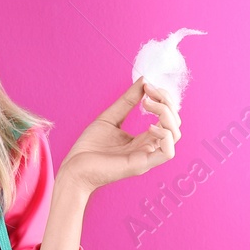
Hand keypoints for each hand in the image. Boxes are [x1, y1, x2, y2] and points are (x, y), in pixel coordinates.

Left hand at [57, 77, 181, 190]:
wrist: (74, 168)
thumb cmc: (89, 147)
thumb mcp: (110, 117)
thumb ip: (128, 101)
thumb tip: (144, 80)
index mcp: (143, 138)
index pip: (166, 117)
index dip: (162, 98)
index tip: (147, 85)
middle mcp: (148, 147)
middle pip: (174, 123)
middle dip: (166, 102)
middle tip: (148, 91)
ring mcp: (147, 156)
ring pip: (175, 135)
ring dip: (166, 114)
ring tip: (147, 103)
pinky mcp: (141, 164)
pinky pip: (167, 152)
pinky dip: (165, 135)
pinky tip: (149, 126)